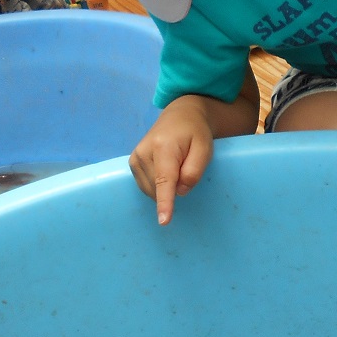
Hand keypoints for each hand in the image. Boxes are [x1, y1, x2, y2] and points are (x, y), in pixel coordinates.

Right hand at [129, 102, 215, 224]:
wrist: (180, 116)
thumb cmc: (195, 133)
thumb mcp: (204, 149)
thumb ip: (194, 171)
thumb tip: (179, 192)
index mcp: (163, 147)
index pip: (164, 180)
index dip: (165, 202)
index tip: (163, 221)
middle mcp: (144, 152)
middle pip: (159, 188)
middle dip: (175, 187)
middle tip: (185, 165)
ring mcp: (135, 158)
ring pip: (151, 190)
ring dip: (166, 187)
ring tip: (176, 164)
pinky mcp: (132, 163)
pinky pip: (146, 186)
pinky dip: (159, 185)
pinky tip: (166, 169)